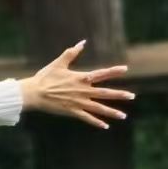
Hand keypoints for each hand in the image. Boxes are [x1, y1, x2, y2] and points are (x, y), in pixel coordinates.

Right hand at [19, 41, 133, 128]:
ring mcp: (78, 102)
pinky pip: (87, 118)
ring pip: (99, 108)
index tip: (125, 69)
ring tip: (124, 116)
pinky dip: (96, 122)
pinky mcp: (72, 111)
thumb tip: (82, 42)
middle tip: (132, 96)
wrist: (34, 93)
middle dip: (119, 94)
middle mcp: (83, 91)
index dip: (114, 71)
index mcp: (81, 78)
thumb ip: (72, 53)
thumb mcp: (59, 63)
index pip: (101, 74)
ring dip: (112, 112)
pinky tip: (105, 126)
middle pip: (105, 93)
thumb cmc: (45, 77)